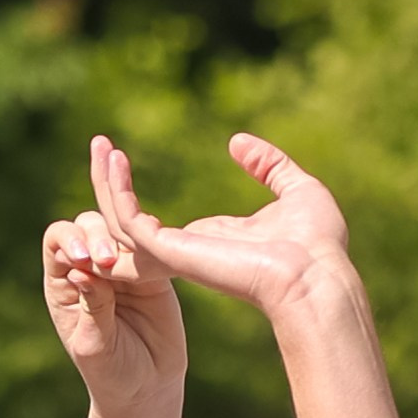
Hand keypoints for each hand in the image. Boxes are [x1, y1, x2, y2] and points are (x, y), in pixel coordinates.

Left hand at [44, 149, 187, 416]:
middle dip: (95, 236)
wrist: (147, 389)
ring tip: (126, 263)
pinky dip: (151, 245)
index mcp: (65, 283)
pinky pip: (152, 248)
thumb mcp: (95, 345)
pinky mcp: (153, 273)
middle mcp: (91, 268)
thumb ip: (91, 307)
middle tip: (106, 261)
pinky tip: (154, 256)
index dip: (68, 240)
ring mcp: (123, 268)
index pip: (58, 242)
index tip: (81, 259)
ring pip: (120, 230)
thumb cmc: (111, 373)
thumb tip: (81, 270)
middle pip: (88, 227)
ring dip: (122, 238)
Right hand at [93, 131, 356, 322]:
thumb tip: (237, 143)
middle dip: (112, 187)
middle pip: (134, 226)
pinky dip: (119, 194)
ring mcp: (179, 256)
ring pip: (123, 227)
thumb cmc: (317, 245)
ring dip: (107, 185)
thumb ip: (268, 165)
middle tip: (100, 146)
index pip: (164, 228)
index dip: (140, 200)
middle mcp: (191, 251)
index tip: (119, 163)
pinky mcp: (173, 254)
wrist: (316, 275)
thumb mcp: (295, 189)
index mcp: (214, 242)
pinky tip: (116, 164)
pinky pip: (130, 225)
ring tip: (101, 146)